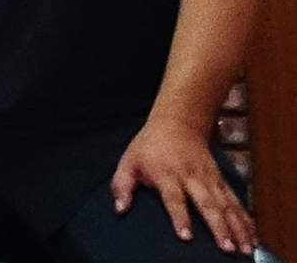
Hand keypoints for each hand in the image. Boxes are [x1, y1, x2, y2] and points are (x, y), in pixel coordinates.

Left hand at [112, 115, 256, 253]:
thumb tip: (120, 209)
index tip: (186, 236)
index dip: (179, 217)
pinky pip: (236, 202)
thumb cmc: (150, 146)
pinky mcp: (221, 181)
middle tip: (226, 248)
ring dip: (237, 228)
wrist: (178, 123)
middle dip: (218, 227)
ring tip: (245, 249)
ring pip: (227, 205)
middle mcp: (192, 177)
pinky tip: (253, 237)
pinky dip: (246, 220)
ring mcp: (210, 179)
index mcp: (167, 174)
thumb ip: (122, 185)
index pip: (174, 198)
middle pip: (207, 204)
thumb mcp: (129, 161)